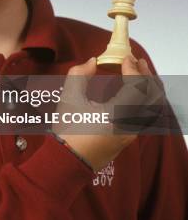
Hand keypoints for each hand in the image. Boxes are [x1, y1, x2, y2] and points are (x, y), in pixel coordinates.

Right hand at [56, 55, 158, 171]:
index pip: (137, 87)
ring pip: (151, 107)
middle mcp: (131, 125)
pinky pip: (145, 114)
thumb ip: (79, 74)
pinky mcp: (129, 137)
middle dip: (146, 75)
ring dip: (148, 88)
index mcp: (117, 115)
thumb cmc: (68, 130)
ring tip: (139, 73)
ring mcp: (132, 133)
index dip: (133, 69)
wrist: (68, 161)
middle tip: (137, 61)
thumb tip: (92, 62)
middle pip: (151, 97)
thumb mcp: (69, 98)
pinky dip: (145, 99)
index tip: (124, 58)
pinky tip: (134, 91)